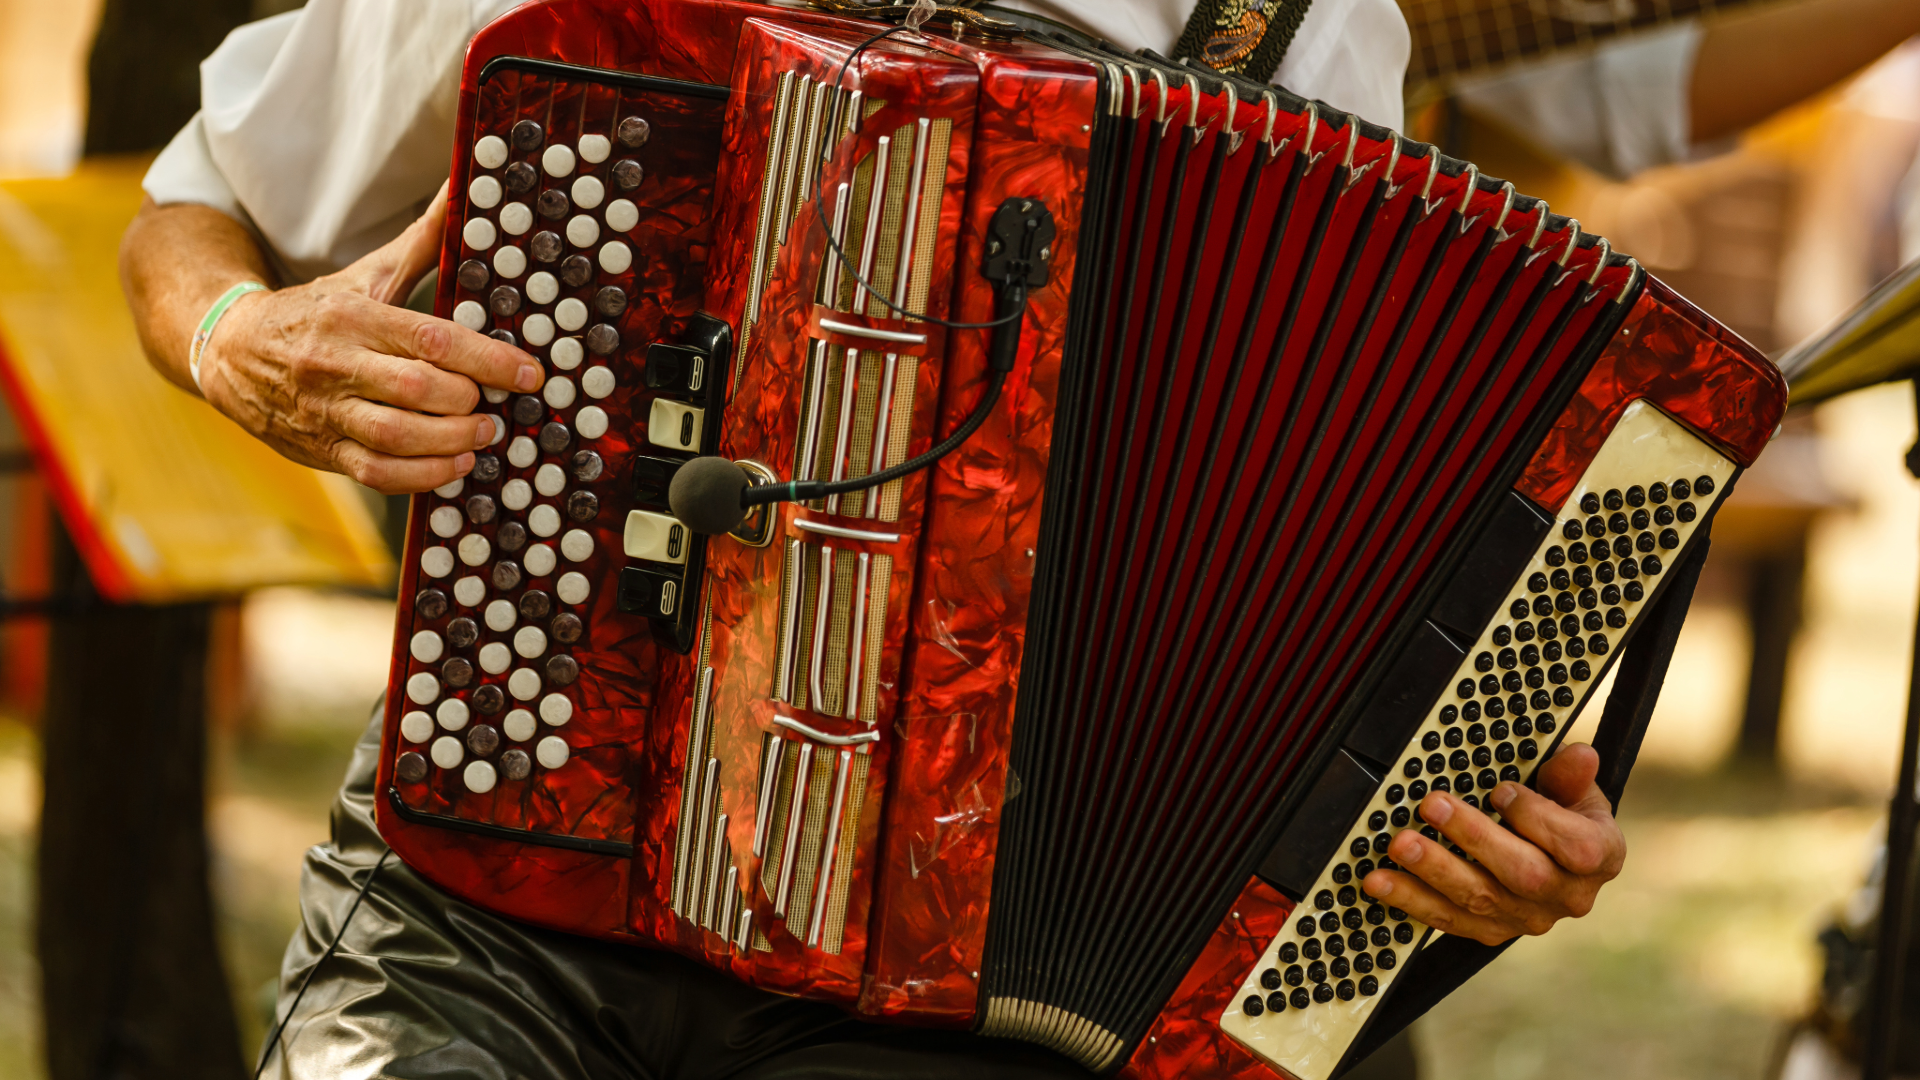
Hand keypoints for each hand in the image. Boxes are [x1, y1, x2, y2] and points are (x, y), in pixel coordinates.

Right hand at [197, 182, 543, 493]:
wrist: (229, 349)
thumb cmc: (317, 312)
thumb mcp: (366, 274)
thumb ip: (423, 240)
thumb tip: (463, 186)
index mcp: (353, 317)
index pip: (430, 339)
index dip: (487, 360)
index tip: (528, 372)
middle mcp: (336, 364)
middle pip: (417, 390)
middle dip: (469, 402)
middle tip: (501, 404)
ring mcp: (326, 411)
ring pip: (398, 437)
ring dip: (452, 442)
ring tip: (483, 433)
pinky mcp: (322, 450)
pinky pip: (378, 473)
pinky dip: (424, 476)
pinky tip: (456, 466)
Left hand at [1359, 743, 1623, 945]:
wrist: (1556, 863)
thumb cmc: (1565, 817)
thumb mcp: (1574, 791)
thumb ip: (1571, 775)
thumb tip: (1580, 755)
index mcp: (1600, 858)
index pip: (1575, 847)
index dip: (1536, 818)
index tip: (1500, 791)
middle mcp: (1568, 897)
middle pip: (1522, 874)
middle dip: (1472, 837)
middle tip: (1433, 806)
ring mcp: (1528, 919)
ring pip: (1479, 900)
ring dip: (1433, 870)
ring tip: (1399, 844)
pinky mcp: (1491, 932)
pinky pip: (1448, 919)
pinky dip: (1410, 900)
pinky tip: (1380, 881)